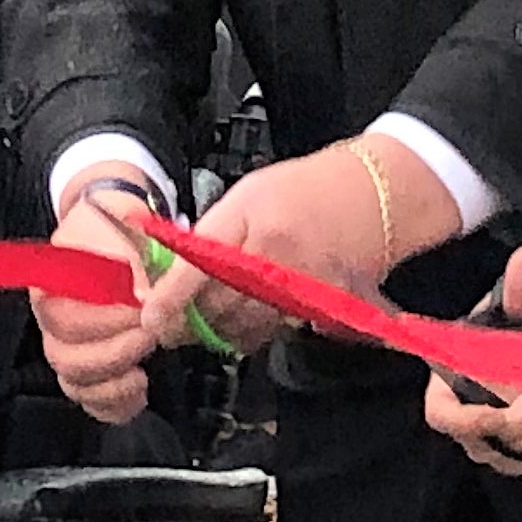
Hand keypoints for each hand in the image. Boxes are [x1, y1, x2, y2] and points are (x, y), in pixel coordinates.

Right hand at [38, 168, 164, 424]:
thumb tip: (139, 295)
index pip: (63, 318)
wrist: (122, 234)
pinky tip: (139, 387)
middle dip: (115, 351)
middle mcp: (52, 322)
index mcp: (52, 286)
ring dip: (114, 381)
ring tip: (145, 361)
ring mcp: (69, 349)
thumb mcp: (125, 225)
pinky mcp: (90, 372)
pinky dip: (116, 404)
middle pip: (64, 357)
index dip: (104, 322)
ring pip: (75, 383)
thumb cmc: (120, 229)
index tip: (142, 309)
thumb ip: (130, 259)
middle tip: (150, 333)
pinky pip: (92, 402)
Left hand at [137, 137, 464, 358]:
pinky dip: (247, 332)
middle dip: (188, 320)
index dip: (169, 299)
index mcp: (249, 219)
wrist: (372, 196)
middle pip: (216, 306)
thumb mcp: (247, 195)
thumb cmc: (305, 189)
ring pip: (240, 327)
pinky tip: (242, 318)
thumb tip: (172, 272)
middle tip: (168, 322)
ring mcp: (297, 286)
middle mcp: (273, 257)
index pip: (198, 267)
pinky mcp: (316, 307)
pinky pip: (269, 332)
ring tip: (205, 319)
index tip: (150, 318)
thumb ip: (211, 233)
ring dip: (215, 330)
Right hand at [422, 243, 521, 470]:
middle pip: (476, 440)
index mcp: (448, 381)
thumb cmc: (510, 324)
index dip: (469, 420)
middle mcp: (463, 412)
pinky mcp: (509, 442)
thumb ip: (518, 290)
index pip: (442, 415)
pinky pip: (518, 458)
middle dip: (511, 425)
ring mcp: (486, 433)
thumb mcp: (514, 307)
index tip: (507, 406)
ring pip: (500, 454)